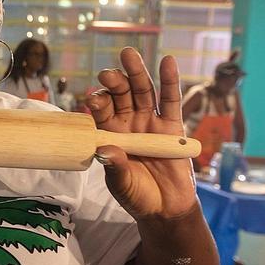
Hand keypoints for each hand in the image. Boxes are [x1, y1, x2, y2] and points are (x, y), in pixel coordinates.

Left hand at [85, 47, 195, 219]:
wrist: (165, 209)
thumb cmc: (137, 195)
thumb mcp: (122, 185)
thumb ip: (115, 168)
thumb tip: (106, 151)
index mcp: (110, 134)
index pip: (102, 112)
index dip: (98, 103)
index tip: (92, 99)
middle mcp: (128, 123)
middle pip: (121, 96)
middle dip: (114, 82)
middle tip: (107, 73)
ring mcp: (150, 122)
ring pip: (143, 92)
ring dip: (137, 73)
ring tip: (129, 55)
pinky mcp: (172, 126)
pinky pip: (170, 100)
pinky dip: (170, 81)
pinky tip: (167, 62)